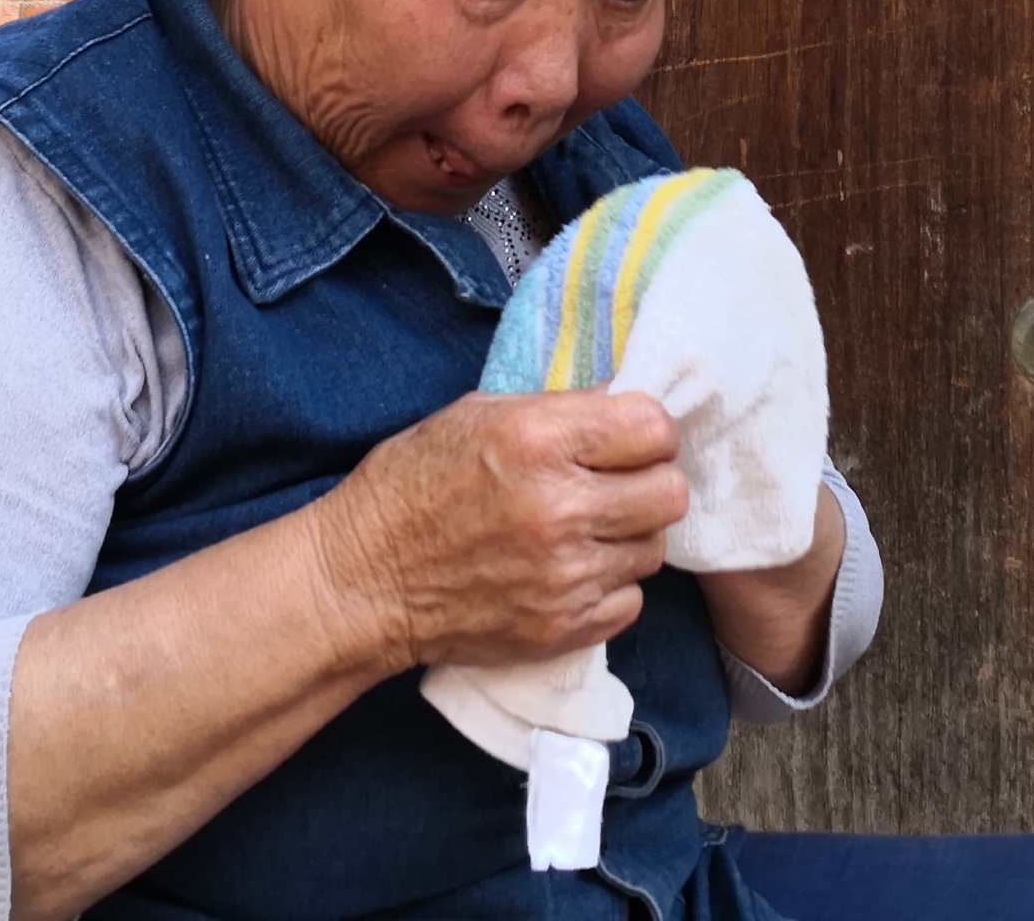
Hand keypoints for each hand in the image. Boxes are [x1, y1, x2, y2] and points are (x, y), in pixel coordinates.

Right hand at [308, 391, 689, 673]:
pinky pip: (630, 601)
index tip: (626, 439)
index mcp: (538, 441)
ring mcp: (565, 576)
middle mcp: (561, 509)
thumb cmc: (412, 486)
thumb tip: (626, 405)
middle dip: (648, 483)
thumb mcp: (477, 416)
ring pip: (653, 549)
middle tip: (616, 485)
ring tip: (585, 530)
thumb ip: (558, 411)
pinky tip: (572, 571)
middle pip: (670, 493)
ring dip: (628, 536)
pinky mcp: (563, 628)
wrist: (363, 581)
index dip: (646, 431)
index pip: (654, 428)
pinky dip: (609, 586)